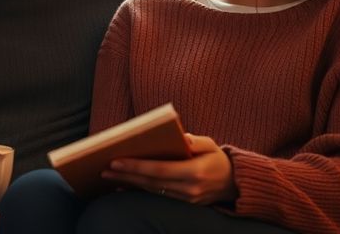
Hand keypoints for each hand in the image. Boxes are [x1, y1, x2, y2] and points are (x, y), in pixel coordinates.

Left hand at [101, 133, 236, 204]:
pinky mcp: (183, 203)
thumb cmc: (219, 159)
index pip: (159, 170)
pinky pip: (157, 196)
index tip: (116, 161)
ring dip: (129, 183)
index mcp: (194, 172)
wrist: (235, 184)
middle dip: (126, 175)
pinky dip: (139, 190)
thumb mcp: (211, 144)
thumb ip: (195, 141)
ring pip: (151, 191)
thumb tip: (180, 137)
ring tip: (109, 176)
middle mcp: (188, 189)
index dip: (136, 166)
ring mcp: (185, 198)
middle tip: (105, 169)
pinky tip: (125, 185)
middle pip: (151, 182)